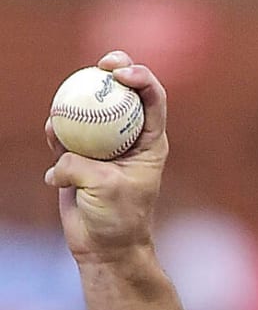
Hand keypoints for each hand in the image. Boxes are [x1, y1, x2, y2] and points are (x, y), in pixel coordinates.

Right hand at [44, 51, 168, 264]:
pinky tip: (53, 137)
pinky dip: (57, 132)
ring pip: (89, 108)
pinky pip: (64, 132)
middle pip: (121, 93)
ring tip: (66, 108)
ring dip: (76, 102)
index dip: (141, 77)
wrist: (104, 246)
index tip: (121, 73)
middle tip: (102, 64)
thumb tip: (61, 156)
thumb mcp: (107, 189)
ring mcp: (102, 144)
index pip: (152, 99)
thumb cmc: (119, 219)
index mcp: (150, 142)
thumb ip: (82, 165)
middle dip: (112, 70)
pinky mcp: (78, 155)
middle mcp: (128, 138)